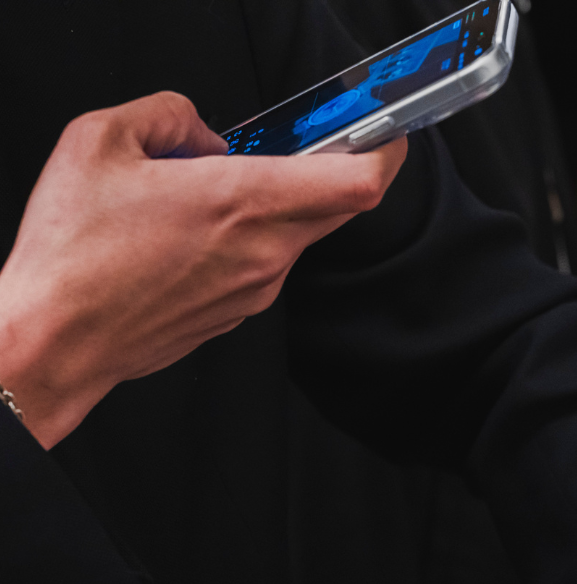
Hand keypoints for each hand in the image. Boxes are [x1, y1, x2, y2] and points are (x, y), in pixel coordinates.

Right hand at [0, 91, 406, 447]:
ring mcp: (258, 290)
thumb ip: (171, 115)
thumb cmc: (73, 255)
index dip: (384, 152)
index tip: (384, 133)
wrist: (58, 340)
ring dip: (273, 206)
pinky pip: (266, 264)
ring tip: (206, 194)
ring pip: (295, 234)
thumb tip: (203, 134)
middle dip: (330, 172)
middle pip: (337, 207)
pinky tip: (194, 235)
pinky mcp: (242, 313)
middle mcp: (264, 252)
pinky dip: (249, 240)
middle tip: (297, 148)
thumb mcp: (101, 140)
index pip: (356, 181)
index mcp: (243, 202)